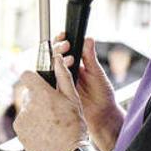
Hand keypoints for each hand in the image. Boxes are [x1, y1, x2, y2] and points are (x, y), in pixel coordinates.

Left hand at [14, 43, 90, 150]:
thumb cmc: (74, 127)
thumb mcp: (73, 99)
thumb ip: (63, 76)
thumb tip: (58, 58)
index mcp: (41, 93)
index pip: (26, 75)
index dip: (34, 78)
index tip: (41, 84)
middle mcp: (27, 104)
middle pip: (29, 93)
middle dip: (38, 98)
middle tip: (53, 110)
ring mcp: (21, 118)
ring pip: (26, 108)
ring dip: (35, 112)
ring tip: (51, 123)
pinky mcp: (18, 131)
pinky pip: (23, 122)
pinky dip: (31, 124)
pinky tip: (45, 131)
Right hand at [54, 34, 123, 150]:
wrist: (102, 114)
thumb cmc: (101, 94)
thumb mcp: (97, 73)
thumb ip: (90, 56)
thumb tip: (88, 38)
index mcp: (74, 63)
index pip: (62, 48)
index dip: (60, 40)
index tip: (64, 36)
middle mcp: (64, 71)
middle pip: (52, 55)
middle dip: (58, 48)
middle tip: (67, 46)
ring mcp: (59, 81)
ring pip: (49, 67)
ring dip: (55, 61)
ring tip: (70, 60)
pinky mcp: (55, 92)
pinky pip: (48, 82)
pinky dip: (51, 76)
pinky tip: (59, 73)